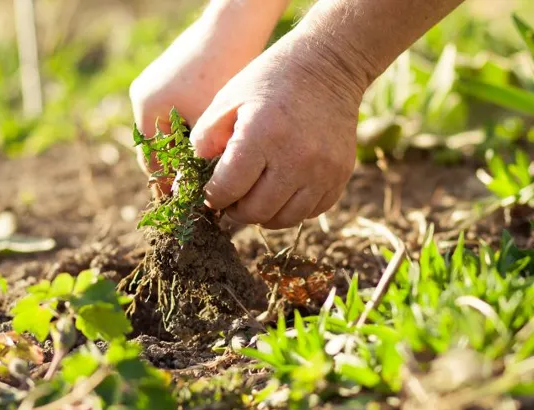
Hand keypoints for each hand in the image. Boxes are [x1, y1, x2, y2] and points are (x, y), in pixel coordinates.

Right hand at [130, 18, 267, 194]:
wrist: (234, 24)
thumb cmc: (224, 71)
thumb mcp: (209, 122)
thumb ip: (195, 159)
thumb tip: (187, 198)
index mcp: (147, 109)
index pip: (152, 162)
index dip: (167, 187)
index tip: (184, 208)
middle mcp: (144, 97)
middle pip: (158, 148)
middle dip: (176, 171)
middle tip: (197, 197)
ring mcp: (157, 86)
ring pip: (169, 133)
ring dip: (185, 153)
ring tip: (207, 174)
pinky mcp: (173, 79)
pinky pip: (178, 116)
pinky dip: (192, 133)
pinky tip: (214, 145)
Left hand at [189, 35, 365, 228]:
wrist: (329, 66)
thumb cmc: (270, 80)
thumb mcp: (228, 98)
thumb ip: (206, 138)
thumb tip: (193, 178)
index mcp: (262, 135)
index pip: (228, 189)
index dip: (213, 196)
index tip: (210, 191)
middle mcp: (295, 158)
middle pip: (255, 211)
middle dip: (236, 210)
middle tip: (231, 198)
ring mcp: (322, 171)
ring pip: (283, 219)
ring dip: (263, 214)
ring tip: (254, 197)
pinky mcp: (340, 176)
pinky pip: (310, 212)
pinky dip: (291, 209)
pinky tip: (281, 190)